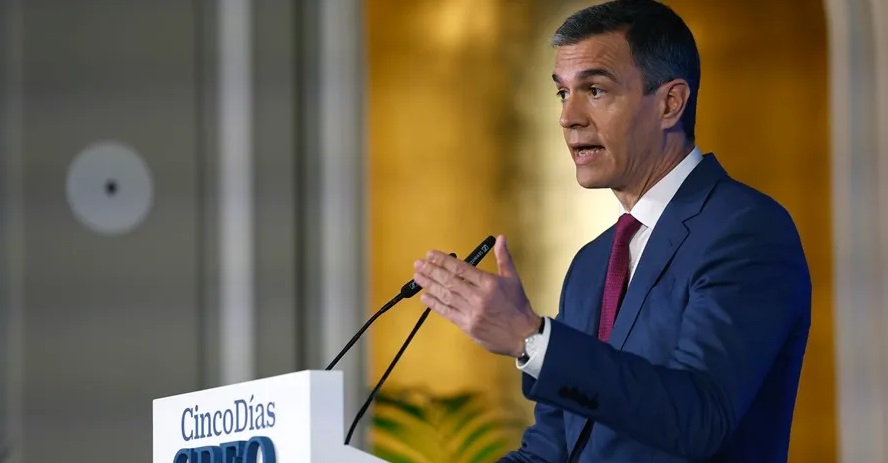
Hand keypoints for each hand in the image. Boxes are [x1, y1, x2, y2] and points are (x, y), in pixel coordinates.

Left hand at [412, 234, 541, 357]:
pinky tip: (424, 297)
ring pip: (446, 296)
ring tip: (417, 277)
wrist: (523, 335)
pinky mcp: (467, 326)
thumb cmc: (518, 305)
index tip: (431, 254)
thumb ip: (503, 258)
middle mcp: (478, 297)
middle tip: (418, 264)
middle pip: (450, 281)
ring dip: (429, 285)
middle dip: (432, 271)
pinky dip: (435, 305)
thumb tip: (500, 238)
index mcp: (488, 283)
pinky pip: (447, 313)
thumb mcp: (513, 279)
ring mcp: (471, 312)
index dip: (444, 260)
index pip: (461, 268)